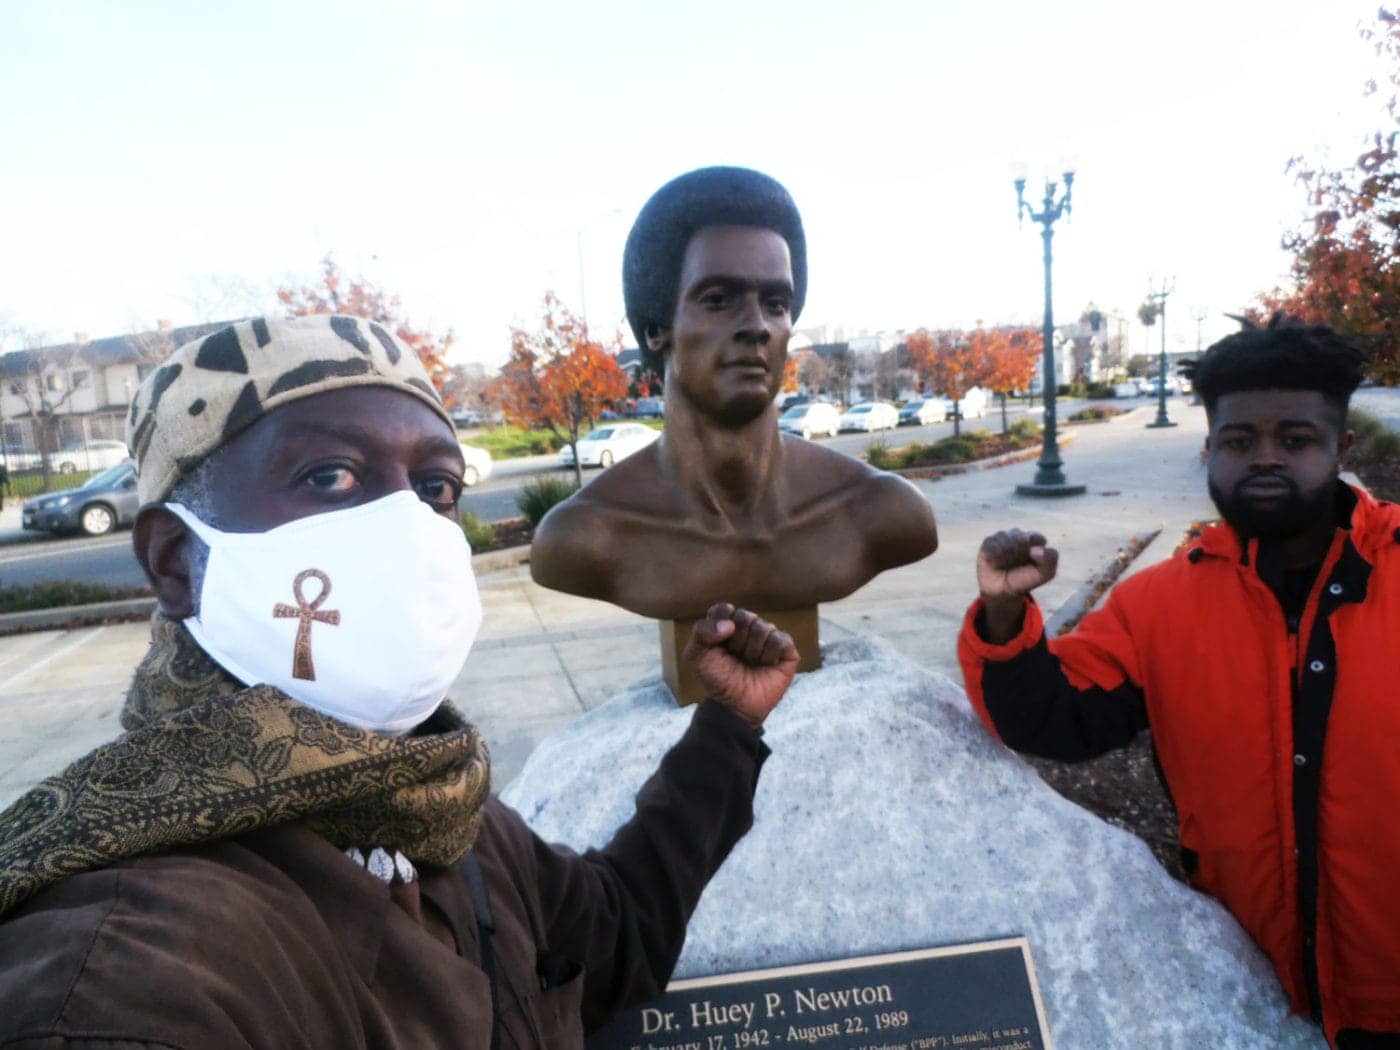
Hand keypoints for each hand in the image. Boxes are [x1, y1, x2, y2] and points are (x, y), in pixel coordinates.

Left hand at [683, 604, 799, 727]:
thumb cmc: (717, 679)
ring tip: (750, 663)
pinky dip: (770, 655)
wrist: (735, 705)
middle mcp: (749, 627)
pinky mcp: (787, 650)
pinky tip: (766, 665)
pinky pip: (780, 640)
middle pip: (745, 617)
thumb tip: (730, 624)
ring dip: (753, 651)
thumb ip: (701, 631)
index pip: (724, 609)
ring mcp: (769, 637)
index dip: (719, 628)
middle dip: (737, 641)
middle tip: (735, 657)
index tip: (718, 646)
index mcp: (727, 624)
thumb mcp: (696, 656)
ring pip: (763, 627)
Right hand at [976, 530, 1058, 643]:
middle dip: (1020, 554)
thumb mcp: (1046, 574)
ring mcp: (1003, 538)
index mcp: (1034, 541)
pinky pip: (992, 543)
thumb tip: (1034, 550)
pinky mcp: (989, 542)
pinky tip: (995, 564)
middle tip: (1017, 565)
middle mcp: (1019, 536)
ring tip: (1005, 565)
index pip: (1038, 538)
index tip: (1032, 562)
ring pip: (1006, 538)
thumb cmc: (1025, 580)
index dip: (1035, 552)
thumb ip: (1051, 558)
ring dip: (1007, 556)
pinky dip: (995, 556)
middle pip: (1021, 537)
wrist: (1002, 592)